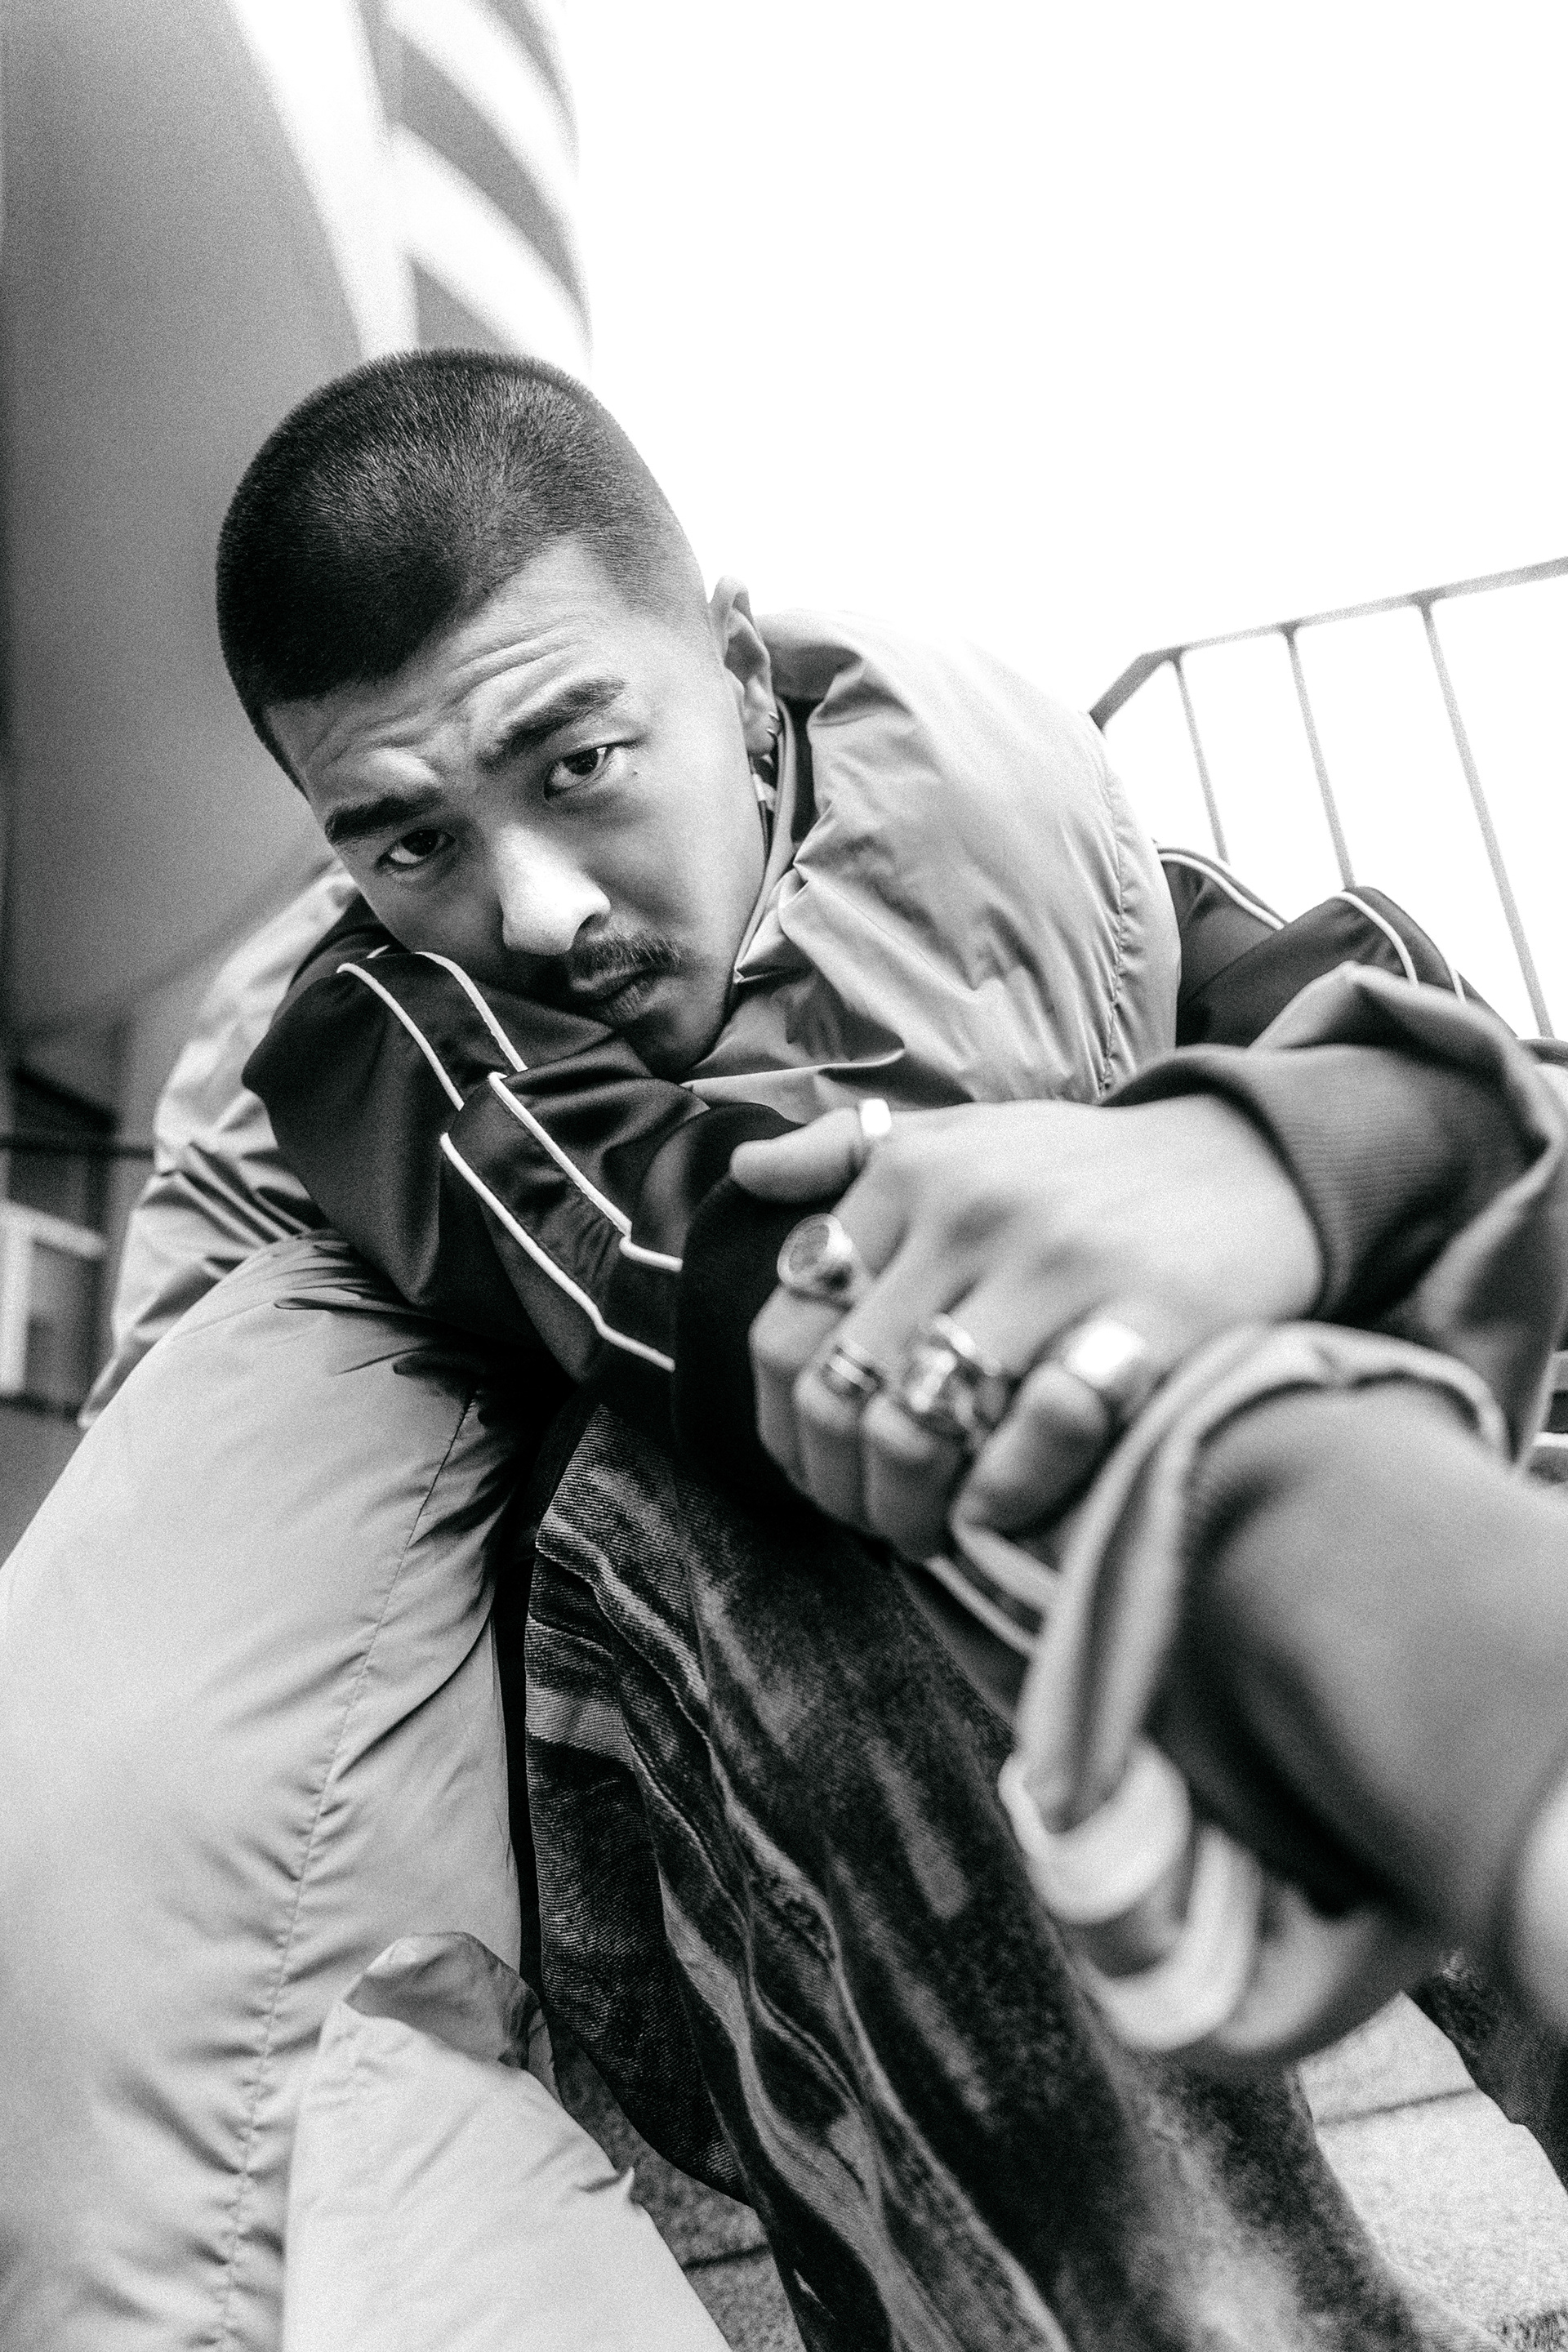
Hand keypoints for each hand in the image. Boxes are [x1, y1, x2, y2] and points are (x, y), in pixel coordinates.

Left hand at [734, 1096, 1322, 1559]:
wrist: (1254, 1162)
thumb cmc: (1090, 1172)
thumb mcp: (966, 1135)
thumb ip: (849, 1154)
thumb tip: (748, 1175)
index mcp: (912, 1174)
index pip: (784, 1329)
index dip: (784, 1430)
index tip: (821, 1471)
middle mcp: (972, 1211)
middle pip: (839, 1392)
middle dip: (843, 1488)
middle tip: (879, 1521)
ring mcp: (1058, 1265)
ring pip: (917, 1425)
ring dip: (910, 1510)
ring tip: (933, 1530)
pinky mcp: (1146, 1317)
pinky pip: (1037, 1434)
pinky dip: (1001, 1496)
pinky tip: (998, 1515)